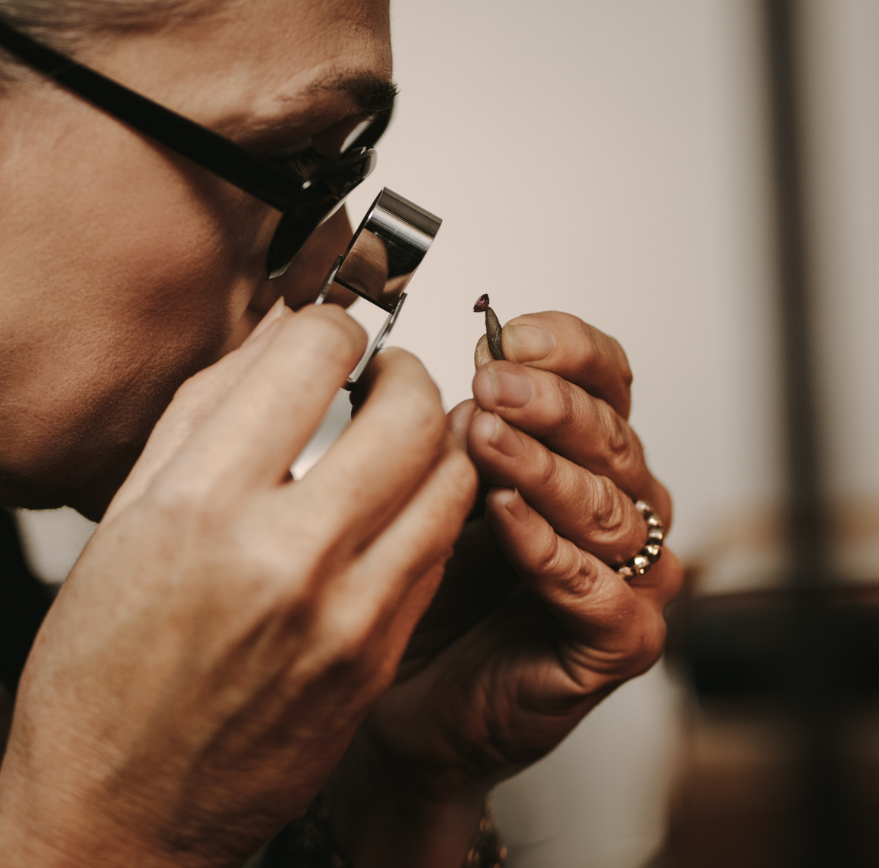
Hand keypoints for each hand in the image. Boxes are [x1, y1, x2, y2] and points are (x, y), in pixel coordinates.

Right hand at [0, 303, 476, 867]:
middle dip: (402, 369)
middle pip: (407, 411)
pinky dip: (427, 507)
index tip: (328, 334)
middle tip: (381, 374)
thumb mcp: (124, 518)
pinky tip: (389, 506)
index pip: (309, 357)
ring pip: (448, 479)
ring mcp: (344, 617)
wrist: (119, 812)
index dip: (330, 325)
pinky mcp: (377, 661)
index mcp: (201, 506)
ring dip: (433, 435)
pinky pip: (437, 552)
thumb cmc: (100, 678)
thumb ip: (206, 411)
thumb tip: (274, 335)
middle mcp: (283, 557)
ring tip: (398, 435)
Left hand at [328, 312, 681, 867]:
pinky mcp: (618, 643)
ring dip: (543, 467)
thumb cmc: (417, 583)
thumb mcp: (425, 479)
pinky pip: (599, 591)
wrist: (402, 692)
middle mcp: (614, 503)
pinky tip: (505, 519)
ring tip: (486, 441)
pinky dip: (551, 551)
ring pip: (609, 506)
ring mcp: (625, 574)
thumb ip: (443, 421)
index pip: (604, 378)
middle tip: (492, 385)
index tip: (510, 334)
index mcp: (579, 451)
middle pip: (611, 433)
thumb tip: (415, 353)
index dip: (567, 350)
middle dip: (549, 403)